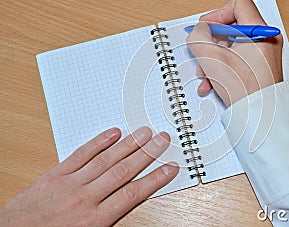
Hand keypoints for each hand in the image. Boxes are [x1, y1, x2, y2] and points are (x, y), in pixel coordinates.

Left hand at [0, 127, 178, 225]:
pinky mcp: (56, 175)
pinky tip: (112, 134)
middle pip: (123, 171)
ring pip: (105, 160)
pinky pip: (80, 155)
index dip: (154, 179)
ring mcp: (71, 184)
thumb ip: (108, 221)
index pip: (133, 193)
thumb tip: (128, 205)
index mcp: (95, 219)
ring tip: (144, 133)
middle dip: (146, 154)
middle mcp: (85, 198)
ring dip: (127, 145)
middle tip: (162, 140)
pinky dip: (97, 143)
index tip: (169, 168)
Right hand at [187, 0, 282, 106]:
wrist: (259, 116)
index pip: (238, 3)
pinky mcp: (259, 66)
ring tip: (206, 74)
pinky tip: (212, 82)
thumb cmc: (244, 90)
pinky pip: (237, 58)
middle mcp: (265, 40)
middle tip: (204, 53)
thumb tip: (200, 31)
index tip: (206, 29)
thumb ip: (199, 36)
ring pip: (231, 45)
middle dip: (212, 42)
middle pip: (232, 26)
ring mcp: (264, 54)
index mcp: (260, 31)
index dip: (217, 13)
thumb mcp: (211, 58)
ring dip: (213, 58)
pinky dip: (222, 67)